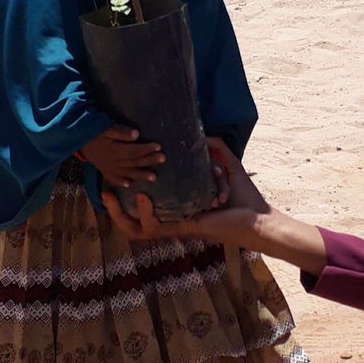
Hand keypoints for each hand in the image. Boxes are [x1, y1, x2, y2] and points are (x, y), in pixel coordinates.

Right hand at [80, 125, 164, 188]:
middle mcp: (113, 162)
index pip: (134, 151)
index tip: (158, 146)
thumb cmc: (92, 131)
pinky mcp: (103, 170)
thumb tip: (136, 134)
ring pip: (127, 172)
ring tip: (154, 178)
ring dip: (140, 175)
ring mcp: (108, 168)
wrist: (74, 139)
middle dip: (149, 161)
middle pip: (134, 162)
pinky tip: (128, 185)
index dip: (146, 149)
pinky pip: (113, 178)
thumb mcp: (105, 128)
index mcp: (114, 150)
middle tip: (163, 159)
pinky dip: (120, 182)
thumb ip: (120, 131)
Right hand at [100, 136, 270, 242]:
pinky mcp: (182, 229)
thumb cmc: (245, 198)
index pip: (145, 208)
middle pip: (134, 224)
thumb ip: (213, 149)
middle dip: (114, 211)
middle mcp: (174, 220)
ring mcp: (176, 227)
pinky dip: (144, 214)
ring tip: (109, 195)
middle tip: (103, 191)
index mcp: (179, 208)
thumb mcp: (225, 166)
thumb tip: (200, 131)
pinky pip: (154, 227)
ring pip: (136, 230)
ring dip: (119, 216)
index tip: (115, 179)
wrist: (260, 219)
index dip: (126, 198)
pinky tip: (142, 197)